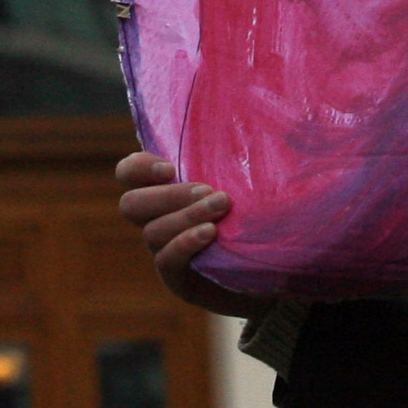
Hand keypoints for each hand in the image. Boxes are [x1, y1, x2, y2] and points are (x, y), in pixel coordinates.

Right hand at [115, 150, 264, 318]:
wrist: (277, 270)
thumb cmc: (261, 214)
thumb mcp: (251, 180)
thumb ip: (244, 155)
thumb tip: (276, 127)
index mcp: (166, 191)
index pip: (129, 173)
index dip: (140, 168)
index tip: (170, 168)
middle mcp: (158, 220)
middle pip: (131, 204)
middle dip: (167, 195)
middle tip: (207, 190)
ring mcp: (165, 251)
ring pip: (153, 232)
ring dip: (186, 215)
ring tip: (222, 206)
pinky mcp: (178, 280)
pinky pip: (166, 260)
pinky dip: (185, 242)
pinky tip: (210, 233)